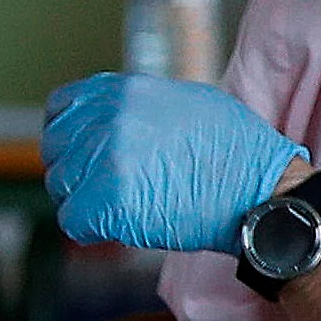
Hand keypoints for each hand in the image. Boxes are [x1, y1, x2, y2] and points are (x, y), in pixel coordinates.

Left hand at [44, 75, 304, 253]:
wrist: (263, 193)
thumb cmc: (240, 154)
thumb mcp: (191, 103)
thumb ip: (145, 107)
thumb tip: (120, 119)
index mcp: (124, 91)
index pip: (63, 108)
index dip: (71, 135)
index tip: (85, 154)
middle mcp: (109, 119)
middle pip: (57, 150)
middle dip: (79, 172)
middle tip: (110, 188)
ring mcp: (105, 159)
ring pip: (63, 187)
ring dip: (88, 201)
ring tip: (127, 206)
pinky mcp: (107, 201)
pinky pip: (74, 220)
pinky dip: (93, 229)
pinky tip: (123, 226)